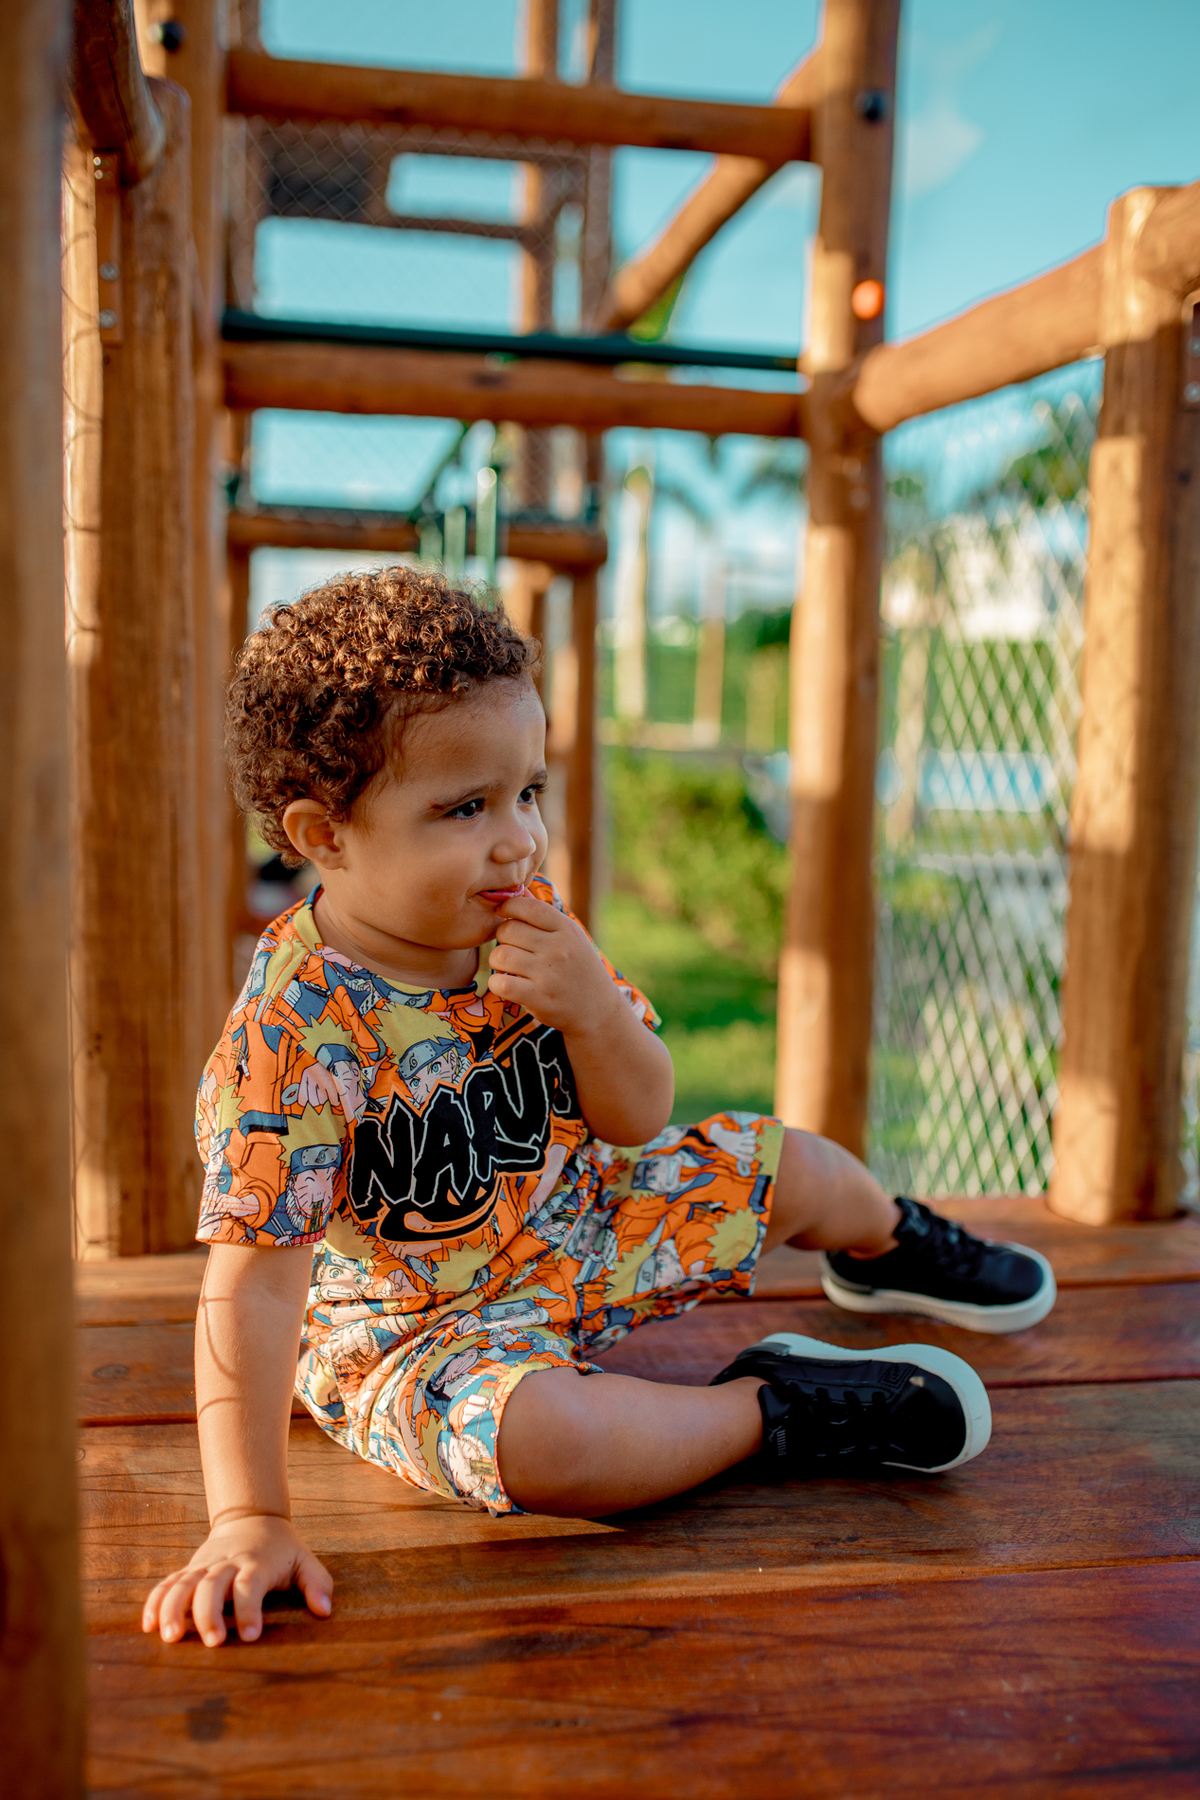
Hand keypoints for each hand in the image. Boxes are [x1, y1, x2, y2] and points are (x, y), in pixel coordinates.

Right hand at [142, 1514, 332, 1646]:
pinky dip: (156, 1602)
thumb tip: (325, 1611)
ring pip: (184, 1584)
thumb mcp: (304, 1560)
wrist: (252, 1518)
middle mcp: (227, 1563)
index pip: (250, 1584)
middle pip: (212, 1585)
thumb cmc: (282, 1549)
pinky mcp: (189, 1570)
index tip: (250, 1635)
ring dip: (174, 1609)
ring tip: (170, 1637)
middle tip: (212, 1641)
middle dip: (209, 1613)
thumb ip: (317, 1584)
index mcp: (256, 1563)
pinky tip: (148, 1626)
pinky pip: (168, 1584)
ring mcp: (205, 1566)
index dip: (249, 1608)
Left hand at [488, 890, 618, 1038]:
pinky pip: (501, 983)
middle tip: (510, 946)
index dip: (508, 907)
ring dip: (498, 961)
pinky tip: (506, 983)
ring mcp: (549, 974)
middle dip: (502, 937)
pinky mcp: (539, 998)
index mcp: (566, 929)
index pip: (528, 906)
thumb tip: (518, 889)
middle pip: (508, 930)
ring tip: (508, 966)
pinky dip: (497, 982)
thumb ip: (542, 914)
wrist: (597, 1009)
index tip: (504, 914)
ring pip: (501, 955)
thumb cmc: (577, 967)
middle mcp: (559, 949)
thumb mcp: (569, 936)